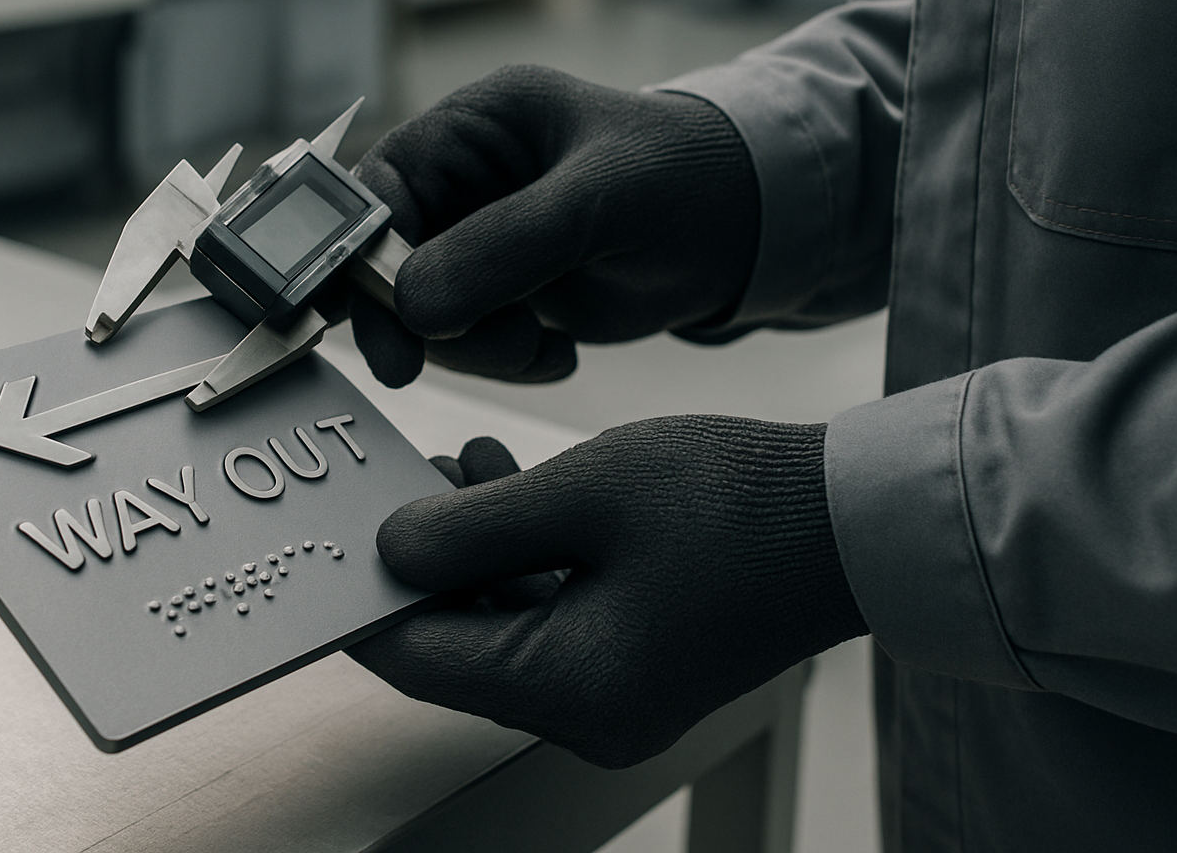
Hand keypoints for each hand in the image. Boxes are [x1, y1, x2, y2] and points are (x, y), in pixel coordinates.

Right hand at [350, 65, 759, 386]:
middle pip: (385, 259)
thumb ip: (505, 247)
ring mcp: (479, 239)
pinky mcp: (503, 293)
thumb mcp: (599, 202)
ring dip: (470, 348)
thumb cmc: (686, 178)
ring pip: (422, 312)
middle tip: (418, 368)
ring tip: (538, 345)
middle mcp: (463, 178)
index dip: (357, 252)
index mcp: (474, 124)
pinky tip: (559, 353)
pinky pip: (466, 344)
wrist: (748, 232)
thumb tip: (413, 305)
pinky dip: (502, 363)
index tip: (366, 317)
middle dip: (415, 317)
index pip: (377, 186)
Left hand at [351, 417, 866, 768]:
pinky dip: (524, 556)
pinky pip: (554, 613)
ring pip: (505, 623)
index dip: (360, 605)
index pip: (420, 662)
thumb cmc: (739, 502)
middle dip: (421, 565)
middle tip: (388, 485)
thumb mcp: (585, 493)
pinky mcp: (641, 658)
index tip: (320, 554)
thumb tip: (391, 551)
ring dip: (474, 549)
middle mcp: (589, 711)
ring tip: (450, 465)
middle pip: (460, 645)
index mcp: (570, 689)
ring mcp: (619, 689)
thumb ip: (470, 526)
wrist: (856, 518)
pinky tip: (511, 486)